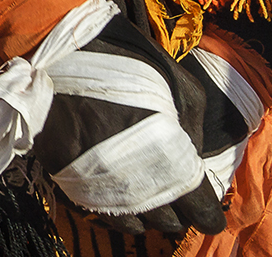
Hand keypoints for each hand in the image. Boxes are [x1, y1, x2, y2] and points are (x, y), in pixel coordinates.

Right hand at [30, 14, 226, 235]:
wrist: (63, 48)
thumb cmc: (128, 63)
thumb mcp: (181, 86)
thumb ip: (195, 129)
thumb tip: (198, 163)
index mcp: (168, 156)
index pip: (200, 210)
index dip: (208, 215)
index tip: (208, 213)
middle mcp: (134, 176)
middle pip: (166, 222)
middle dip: (176, 214)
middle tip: (174, 198)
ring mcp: (95, 178)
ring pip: (129, 224)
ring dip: (142, 217)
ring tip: (144, 200)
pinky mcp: (64, 173)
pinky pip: (92, 207)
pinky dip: (106, 207)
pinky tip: (112, 192)